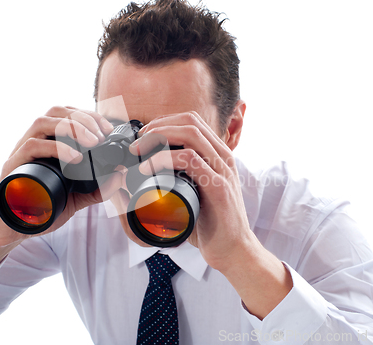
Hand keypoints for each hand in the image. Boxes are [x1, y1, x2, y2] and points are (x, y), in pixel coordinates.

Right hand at [0, 105, 120, 247]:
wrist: (10, 230)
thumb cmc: (39, 210)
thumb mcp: (75, 199)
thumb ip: (97, 189)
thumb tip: (119, 175)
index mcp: (49, 144)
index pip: (68, 115)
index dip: (90, 116)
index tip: (108, 129)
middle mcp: (35, 142)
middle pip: (57, 111)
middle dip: (84, 118)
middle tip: (102, 135)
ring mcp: (22, 152)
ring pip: (43, 122)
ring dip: (71, 127)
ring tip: (92, 142)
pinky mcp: (13, 166)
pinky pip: (32, 146)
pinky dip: (56, 148)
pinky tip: (75, 158)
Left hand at [129, 111, 251, 270]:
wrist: (234, 251)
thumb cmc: (213, 224)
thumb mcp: (198, 193)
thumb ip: (183, 179)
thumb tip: (153, 172)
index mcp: (218, 157)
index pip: (192, 122)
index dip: (165, 121)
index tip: (144, 135)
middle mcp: (223, 158)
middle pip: (190, 121)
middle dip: (159, 125)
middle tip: (138, 142)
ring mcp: (223, 171)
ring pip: (191, 134)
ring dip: (158, 136)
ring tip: (138, 151)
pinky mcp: (218, 187)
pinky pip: (190, 159)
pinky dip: (164, 159)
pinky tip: (148, 168)